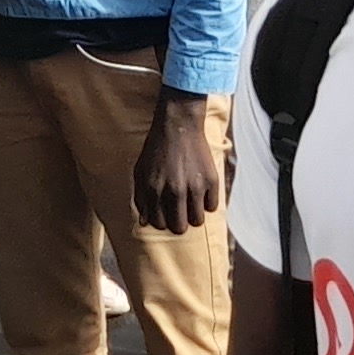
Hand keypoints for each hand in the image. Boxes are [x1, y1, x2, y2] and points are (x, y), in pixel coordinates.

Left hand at [132, 92, 226, 233]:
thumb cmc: (157, 149)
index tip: (165, 213)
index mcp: (154, 189)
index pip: (160, 224)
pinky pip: (212, 206)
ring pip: (197, 220)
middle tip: (179, 210)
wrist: (178, 126)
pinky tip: (201, 190)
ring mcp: (195, 186)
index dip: (162, 220)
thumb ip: (141, 198)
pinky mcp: (212, 181)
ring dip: (193, 213)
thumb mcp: (140, 171)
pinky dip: (207, 202)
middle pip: (180, 228)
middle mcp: (175, 191)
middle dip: (178, 222)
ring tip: (190, 200)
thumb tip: (145, 222)